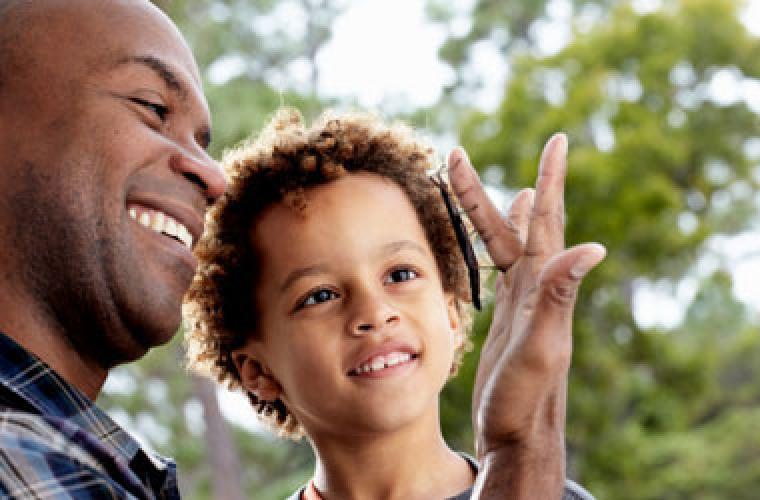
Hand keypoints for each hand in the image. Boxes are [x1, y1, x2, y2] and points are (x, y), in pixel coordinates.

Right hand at [448, 135, 603, 494]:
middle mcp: (537, 288)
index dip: (551, 179)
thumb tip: (594, 246)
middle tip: (457, 156)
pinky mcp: (510, 318)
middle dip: (484, 191)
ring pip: (508, 245)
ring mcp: (524, 302)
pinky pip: (503, 270)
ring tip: (505, 187)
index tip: (558, 140)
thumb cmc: (526, 398)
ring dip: (497, 213)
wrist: (516, 433)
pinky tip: (500, 245)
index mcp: (543, 286)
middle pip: (513, 225)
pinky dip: (498, 247)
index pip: (545, 221)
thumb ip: (561, 297)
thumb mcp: (542, 346)